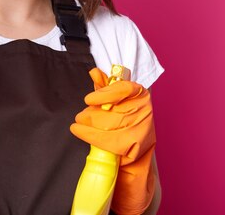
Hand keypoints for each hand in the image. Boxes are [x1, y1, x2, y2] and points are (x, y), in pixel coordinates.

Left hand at [70, 68, 156, 214]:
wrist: (136, 152)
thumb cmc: (123, 121)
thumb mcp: (115, 101)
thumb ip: (105, 87)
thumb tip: (94, 72)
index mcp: (140, 94)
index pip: (124, 89)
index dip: (104, 94)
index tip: (88, 99)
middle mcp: (144, 111)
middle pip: (111, 111)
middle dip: (90, 115)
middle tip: (80, 117)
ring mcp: (141, 130)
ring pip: (108, 126)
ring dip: (88, 126)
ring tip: (79, 124)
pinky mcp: (134, 147)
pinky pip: (108, 141)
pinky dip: (90, 136)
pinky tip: (80, 131)